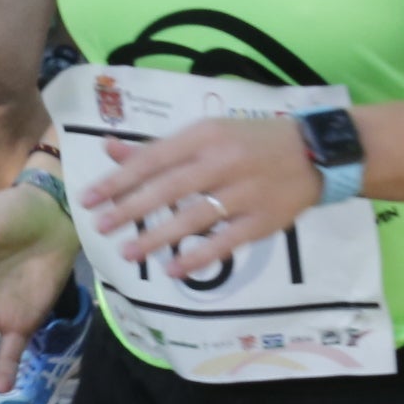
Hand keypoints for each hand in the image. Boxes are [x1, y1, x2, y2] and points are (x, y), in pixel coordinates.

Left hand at [79, 107, 323, 282]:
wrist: (315, 151)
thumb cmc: (252, 139)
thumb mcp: (207, 133)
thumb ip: (158, 147)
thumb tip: (110, 150)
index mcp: (206, 136)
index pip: (153, 160)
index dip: (118, 180)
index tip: (88, 199)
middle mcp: (223, 162)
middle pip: (168, 189)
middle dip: (130, 210)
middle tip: (100, 227)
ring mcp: (244, 193)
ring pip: (193, 218)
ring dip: (157, 237)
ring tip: (128, 252)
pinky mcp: (262, 220)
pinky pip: (225, 242)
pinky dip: (198, 257)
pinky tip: (173, 270)